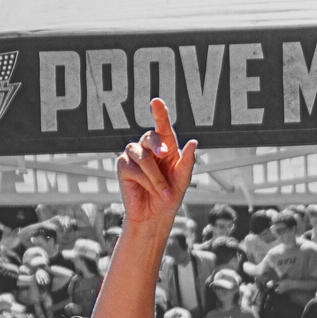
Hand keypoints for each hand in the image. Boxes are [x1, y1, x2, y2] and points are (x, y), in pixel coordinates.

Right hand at [117, 99, 197, 230]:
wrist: (154, 216)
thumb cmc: (170, 196)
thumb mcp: (183, 179)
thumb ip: (187, 161)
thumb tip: (193, 142)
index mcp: (165, 147)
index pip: (163, 126)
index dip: (159, 113)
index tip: (156, 101)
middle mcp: (148, 147)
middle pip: (151, 137)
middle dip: (158, 145)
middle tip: (164, 153)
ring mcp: (133, 155)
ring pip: (143, 156)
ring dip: (155, 176)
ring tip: (163, 191)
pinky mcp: (123, 166)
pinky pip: (134, 168)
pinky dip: (146, 182)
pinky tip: (150, 191)